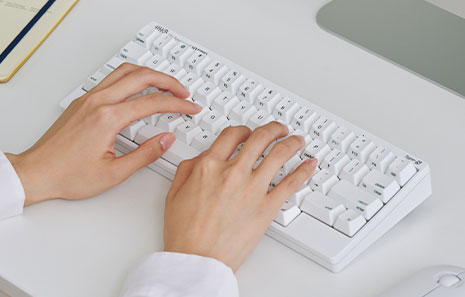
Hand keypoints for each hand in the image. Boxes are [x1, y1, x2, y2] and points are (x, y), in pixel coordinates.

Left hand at [5, 64, 200, 205]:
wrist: (36, 173)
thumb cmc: (68, 175)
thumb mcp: (114, 173)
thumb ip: (145, 154)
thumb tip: (166, 139)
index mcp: (107, 118)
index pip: (153, 103)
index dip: (177, 104)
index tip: (190, 108)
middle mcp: (97, 102)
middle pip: (141, 77)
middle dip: (168, 81)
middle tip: (183, 92)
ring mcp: (88, 99)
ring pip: (125, 71)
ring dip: (150, 74)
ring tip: (166, 85)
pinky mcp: (83, 101)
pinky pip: (112, 78)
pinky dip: (132, 78)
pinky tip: (139, 89)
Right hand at [163, 122, 316, 270]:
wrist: (197, 259)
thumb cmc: (185, 232)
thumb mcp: (175, 192)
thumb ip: (189, 168)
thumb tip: (203, 156)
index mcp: (209, 166)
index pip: (232, 135)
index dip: (243, 130)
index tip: (248, 132)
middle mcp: (233, 173)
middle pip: (260, 138)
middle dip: (273, 129)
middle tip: (279, 130)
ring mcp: (252, 189)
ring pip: (279, 154)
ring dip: (291, 143)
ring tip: (297, 141)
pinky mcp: (267, 207)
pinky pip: (291, 183)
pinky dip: (303, 171)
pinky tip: (310, 164)